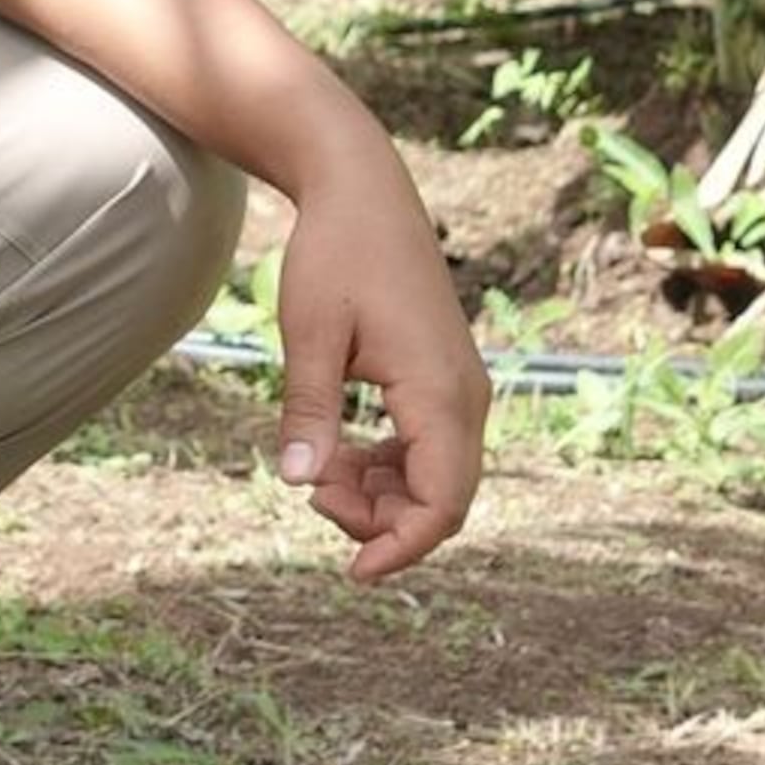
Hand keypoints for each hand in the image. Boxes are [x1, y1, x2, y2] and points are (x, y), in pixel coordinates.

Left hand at [272, 140, 490, 582]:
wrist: (364, 192)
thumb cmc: (335, 254)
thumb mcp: (310, 334)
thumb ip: (310, 410)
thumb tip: (299, 481)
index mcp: (440, 392)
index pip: (442, 504)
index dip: (400, 548)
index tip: (351, 572)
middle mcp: (465, 397)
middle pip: (444, 501)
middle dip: (381, 521)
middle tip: (312, 493)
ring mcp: (460, 389)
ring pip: (437, 480)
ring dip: (382, 495)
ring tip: (317, 468)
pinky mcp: (445, 381)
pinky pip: (430, 450)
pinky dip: (389, 467)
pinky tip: (340, 452)